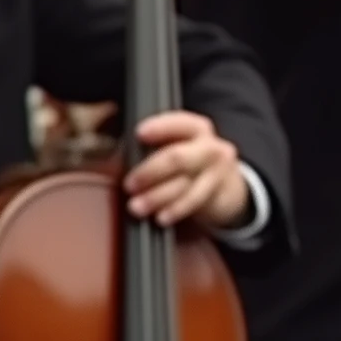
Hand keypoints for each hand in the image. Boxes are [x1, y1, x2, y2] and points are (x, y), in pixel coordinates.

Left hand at [127, 110, 250, 232]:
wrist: (224, 185)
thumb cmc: (189, 163)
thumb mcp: (175, 147)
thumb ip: (152, 148)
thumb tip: (116, 156)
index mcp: (195, 128)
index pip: (178, 123)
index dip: (159, 127)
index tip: (138, 134)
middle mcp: (209, 145)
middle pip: (178, 157)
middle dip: (150, 171)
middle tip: (129, 185)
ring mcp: (217, 169)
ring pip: (184, 183)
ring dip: (157, 197)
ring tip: (136, 207)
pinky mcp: (219, 191)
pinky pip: (193, 201)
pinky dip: (175, 209)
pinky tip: (160, 217)